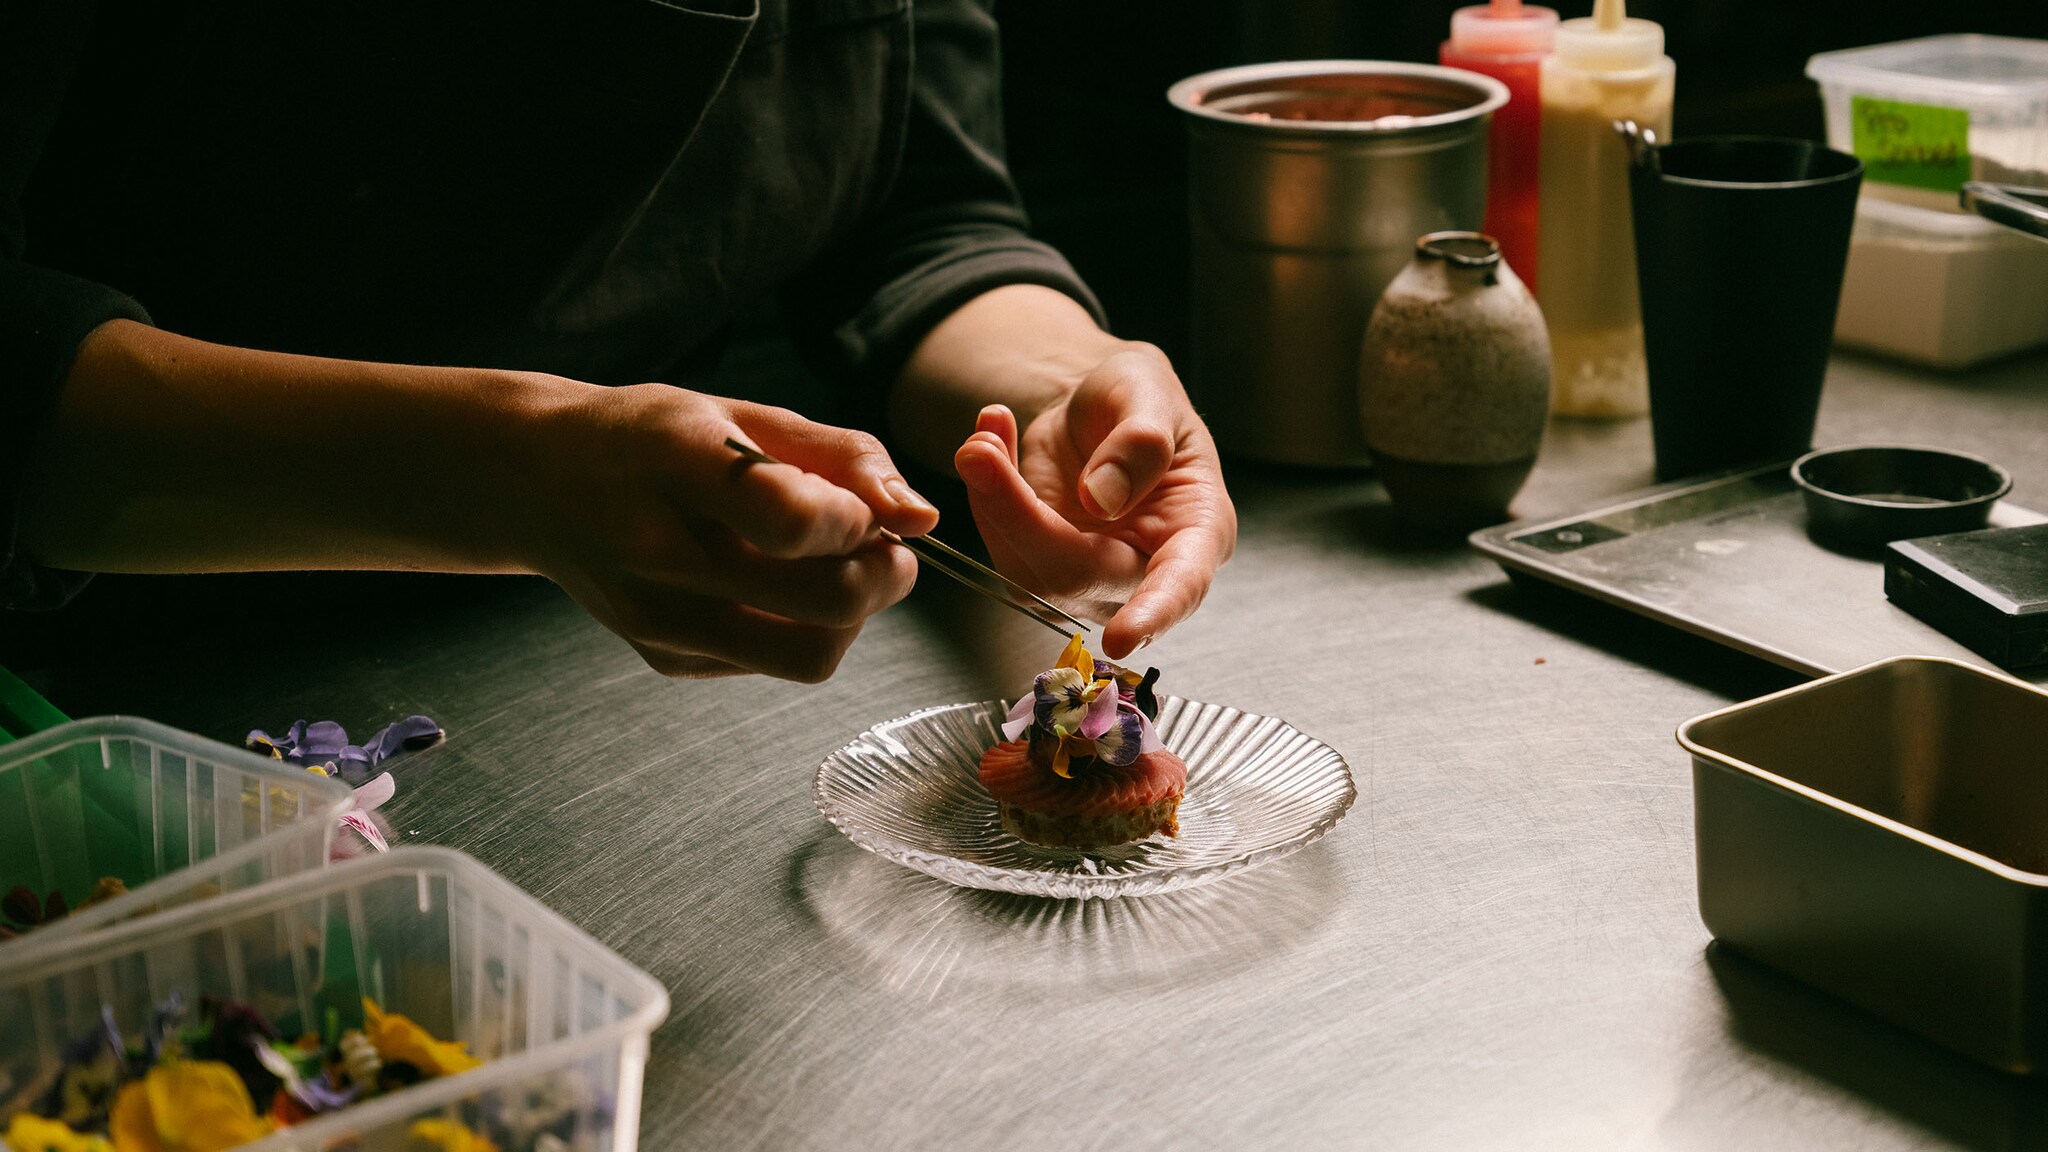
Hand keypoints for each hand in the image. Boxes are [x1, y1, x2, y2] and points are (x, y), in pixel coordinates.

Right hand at [525, 384, 938, 680]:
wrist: (539, 481)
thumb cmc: (654, 438)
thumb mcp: (743, 412)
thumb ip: (843, 456)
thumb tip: (922, 517)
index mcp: (673, 464)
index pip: (792, 521)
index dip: (856, 521)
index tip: (859, 505)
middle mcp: (656, 551)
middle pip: (826, 603)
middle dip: (882, 576)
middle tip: (879, 544)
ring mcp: (656, 618)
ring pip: (810, 655)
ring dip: (853, 617)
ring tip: (836, 569)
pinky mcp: (664, 659)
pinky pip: (774, 664)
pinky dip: (803, 630)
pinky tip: (775, 587)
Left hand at [952, 344, 1235, 658]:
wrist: (1101, 406)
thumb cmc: (1142, 401)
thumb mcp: (1148, 391)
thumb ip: (1137, 442)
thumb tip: (1101, 500)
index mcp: (1197, 531)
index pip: (1181, 584)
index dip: (1154, 613)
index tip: (1122, 638)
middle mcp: (1144, 568)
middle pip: (1077, 575)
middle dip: (1018, 516)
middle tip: (980, 450)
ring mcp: (1090, 576)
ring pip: (1026, 571)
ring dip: (991, 501)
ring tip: (987, 435)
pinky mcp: (1043, 566)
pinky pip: (1002, 547)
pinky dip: (984, 494)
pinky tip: (990, 442)